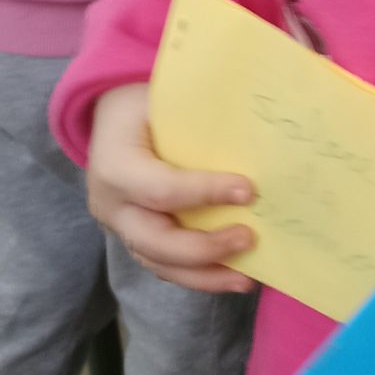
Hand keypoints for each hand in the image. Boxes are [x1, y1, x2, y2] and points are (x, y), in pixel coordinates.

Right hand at [86, 82, 255, 293]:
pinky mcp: (136, 239)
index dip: (204, 192)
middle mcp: (112, 204)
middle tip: (249, 239)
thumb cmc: (147, 103)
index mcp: (115, 164)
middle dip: (203, 248)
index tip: (249, 190)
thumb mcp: (165, 95)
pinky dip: (199, 275)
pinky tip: (233, 276)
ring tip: (247, 279)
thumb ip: (201, 109)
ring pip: (159, 264)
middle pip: (154, 241)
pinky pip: (165, 266)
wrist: (113, 119)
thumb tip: (262, 116)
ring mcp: (121, 227)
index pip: (160, 188)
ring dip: (205, 275)